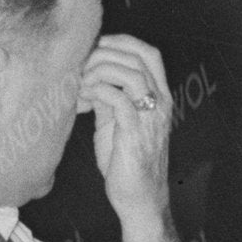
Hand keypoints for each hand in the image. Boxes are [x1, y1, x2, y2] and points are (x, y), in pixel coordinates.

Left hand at [83, 36, 178, 241]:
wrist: (138, 200)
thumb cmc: (126, 163)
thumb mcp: (117, 122)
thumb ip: (109, 97)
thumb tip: (88, 77)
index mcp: (159, 97)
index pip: (148, 53)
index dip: (122, 41)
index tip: (95, 45)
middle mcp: (159, 103)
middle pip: (138, 56)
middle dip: (105, 53)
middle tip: (82, 64)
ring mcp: (149, 117)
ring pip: (129, 73)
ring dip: (99, 71)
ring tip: (81, 83)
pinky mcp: (135, 133)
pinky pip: (118, 98)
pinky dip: (97, 92)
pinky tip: (83, 100)